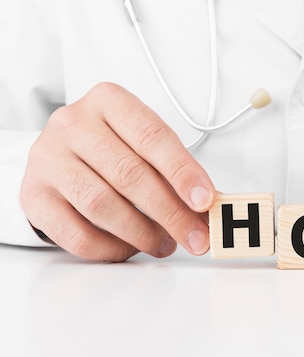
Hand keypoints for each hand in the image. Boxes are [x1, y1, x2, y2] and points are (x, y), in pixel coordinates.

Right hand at [20, 82, 215, 260]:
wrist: (59, 155)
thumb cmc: (112, 147)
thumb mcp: (143, 143)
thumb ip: (174, 168)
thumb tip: (209, 205)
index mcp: (108, 101)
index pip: (152, 137)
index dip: (183, 172)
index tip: (205, 200)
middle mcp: (73, 124)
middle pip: (130, 174)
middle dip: (171, 212)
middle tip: (196, 236)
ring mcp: (49, 160)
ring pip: (102, 205)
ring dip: (143, 233)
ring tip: (164, 243)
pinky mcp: (34, 196)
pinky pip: (76, 233)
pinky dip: (111, 247)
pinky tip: (130, 247)